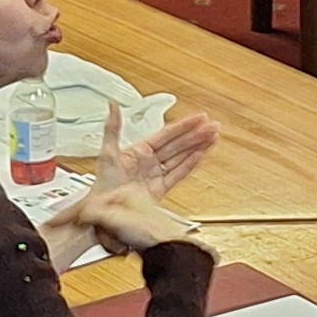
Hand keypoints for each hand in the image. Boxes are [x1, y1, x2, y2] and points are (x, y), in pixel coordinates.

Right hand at [69, 182, 200, 254]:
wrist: (169, 251)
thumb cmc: (152, 231)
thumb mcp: (115, 218)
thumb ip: (93, 213)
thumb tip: (80, 213)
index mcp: (128, 189)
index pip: (96, 198)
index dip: (81, 211)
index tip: (66, 220)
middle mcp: (133, 199)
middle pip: (101, 213)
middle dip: (100, 227)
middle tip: (106, 234)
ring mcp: (136, 215)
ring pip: (108, 226)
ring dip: (110, 237)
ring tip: (119, 242)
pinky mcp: (138, 230)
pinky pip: (117, 235)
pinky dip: (117, 242)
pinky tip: (123, 246)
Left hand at [91, 106, 219, 204]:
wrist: (104, 210)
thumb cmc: (102, 184)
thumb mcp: (107, 153)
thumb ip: (112, 129)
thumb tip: (113, 107)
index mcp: (140, 151)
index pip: (167, 134)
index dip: (184, 125)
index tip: (199, 118)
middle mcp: (150, 161)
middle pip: (179, 144)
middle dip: (197, 135)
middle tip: (213, 126)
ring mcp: (156, 175)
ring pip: (182, 157)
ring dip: (198, 147)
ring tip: (213, 138)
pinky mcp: (160, 189)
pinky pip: (179, 174)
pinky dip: (191, 165)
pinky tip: (201, 156)